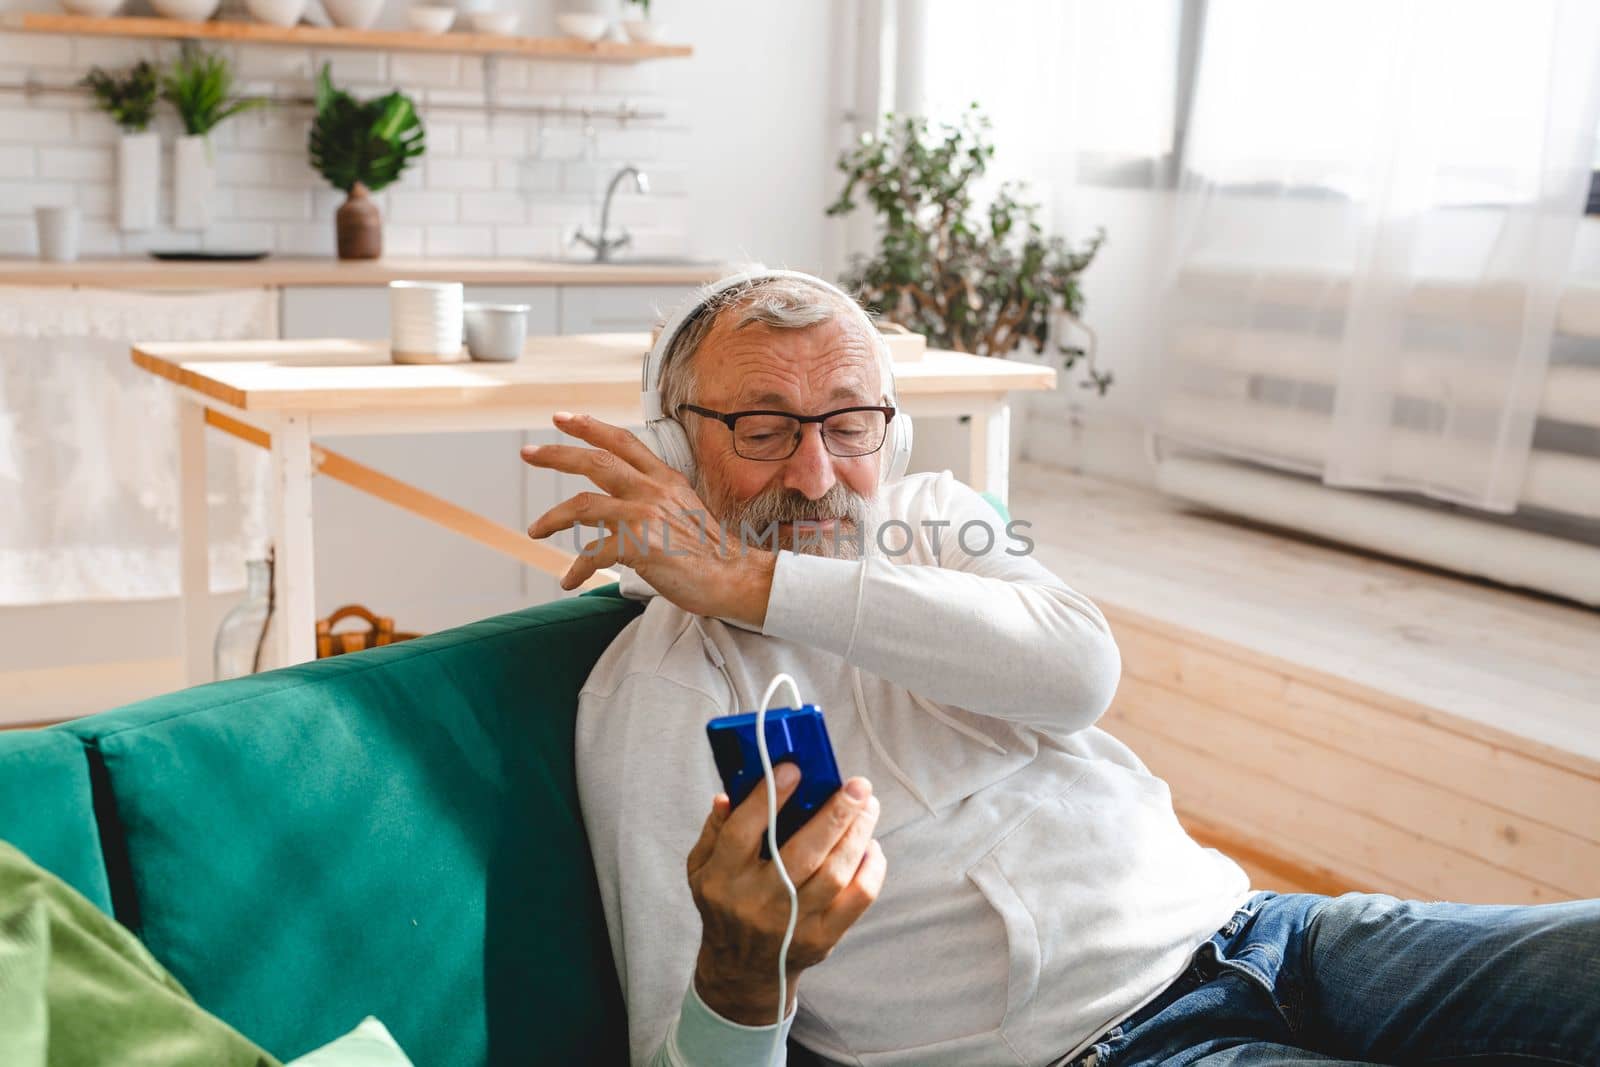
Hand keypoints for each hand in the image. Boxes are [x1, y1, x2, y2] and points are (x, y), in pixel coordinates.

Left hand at [522, 412, 775, 625]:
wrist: (734, 576)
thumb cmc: (709, 550)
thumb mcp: (682, 509)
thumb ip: (651, 500)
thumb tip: (616, 507)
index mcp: (664, 478)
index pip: (623, 441)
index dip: (590, 426)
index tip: (564, 418)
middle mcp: (653, 489)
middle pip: (596, 461)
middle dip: (557, 454)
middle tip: (528, 452)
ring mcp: (646, 515)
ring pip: (584, 504)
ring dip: (553, 517)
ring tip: (535, 530)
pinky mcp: (641, 545)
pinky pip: (594, 554)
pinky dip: (577, 569)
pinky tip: (569, 581)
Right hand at [685, 764, 885, 1025]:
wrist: (742, 970)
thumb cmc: (725, 903)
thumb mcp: (702, 868)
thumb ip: (716, 829)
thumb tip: (729, 793)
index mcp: (722, 879)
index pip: (744, 831)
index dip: (769, 797)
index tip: (794, 768)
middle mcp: (757, 902)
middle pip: (803, 853)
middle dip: (835, 814)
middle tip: (857, 786)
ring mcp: (792, 924)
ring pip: (835, 873)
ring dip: (857, 834)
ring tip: (868, 806)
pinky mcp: (821, 938)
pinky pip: (857, 899)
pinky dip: (870, 868)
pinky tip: (870, 846)